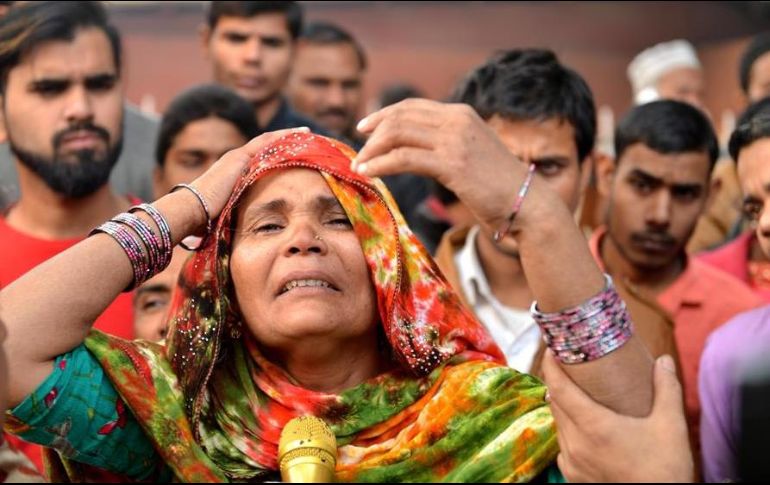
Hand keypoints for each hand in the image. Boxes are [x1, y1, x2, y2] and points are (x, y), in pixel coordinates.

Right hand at [187, 127, 308, 219]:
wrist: (190, 210)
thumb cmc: (202, 219)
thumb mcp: (225, 215)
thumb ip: (234, 216)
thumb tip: (237, 234)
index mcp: (232, 172)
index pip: (258, 159)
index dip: (275, 155)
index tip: (291, 154)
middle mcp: (235, 160)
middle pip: (265, 146)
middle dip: (285, 140)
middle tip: (305, 137)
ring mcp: (237, 157)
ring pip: (268, 141)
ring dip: (287, 136)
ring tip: (307, 133)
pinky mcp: (240, 157)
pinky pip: (267, 143)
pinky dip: (284, 137)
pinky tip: (299, 136)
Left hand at [353, 99, 528, 228]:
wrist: (529, 204)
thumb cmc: (499, 187)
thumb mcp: (472, 154)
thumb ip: (447, 144)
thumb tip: (416, 150)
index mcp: (461, 114)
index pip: (412, 106)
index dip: (384, 115)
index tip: (365, 127)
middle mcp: (458, 120)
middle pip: (401, 116)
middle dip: (373, 132)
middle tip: (357, 149)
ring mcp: (455, 140)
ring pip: (398, 134)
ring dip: (373, 150)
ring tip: (359, 165)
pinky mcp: (453, 163)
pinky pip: (404, 158)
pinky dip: (381, 164)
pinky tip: (369, 173)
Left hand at [542, 351, 693, 482]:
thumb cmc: (665, 470)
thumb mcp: (671, 426)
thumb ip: (667, 389)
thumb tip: (664, 360)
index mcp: (593, 426)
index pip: (558, 388)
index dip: (550, 365)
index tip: (551, 349)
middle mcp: (575, 443)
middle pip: (555, 403)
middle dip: (558, 382)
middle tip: (568, 366)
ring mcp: (571, 462)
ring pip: (558, 424)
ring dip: (563, 407)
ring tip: (577, 394)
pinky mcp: (573, 476)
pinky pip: (562, 446)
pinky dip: (568, 431)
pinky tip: (583, 428)